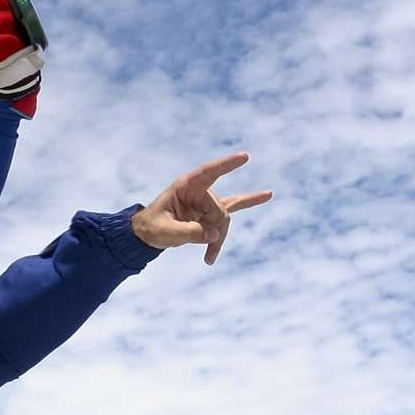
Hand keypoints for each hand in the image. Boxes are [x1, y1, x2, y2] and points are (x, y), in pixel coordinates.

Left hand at [132, 153, 273, 265]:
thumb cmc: (152, 227)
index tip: (244, 157)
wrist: (148, 234)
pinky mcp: (210, 212)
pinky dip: (248, 205)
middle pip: (219, 209)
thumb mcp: (165, 232)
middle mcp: (199, 190)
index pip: (208, 172)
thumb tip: (215, 235)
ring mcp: (206, 200)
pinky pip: (233, 209)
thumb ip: (189, 232)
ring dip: (219, 239)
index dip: (225, 165)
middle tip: (207, 252)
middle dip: (215, 230)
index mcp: (185, 186)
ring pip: (224, 218)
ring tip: (209, 258)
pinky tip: (267, 194)